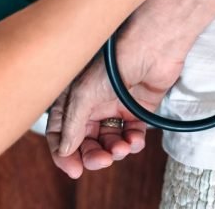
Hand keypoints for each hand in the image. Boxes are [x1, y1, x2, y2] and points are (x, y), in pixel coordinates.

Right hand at [46, 35, 181, 177]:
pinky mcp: (138, 107)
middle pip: (87, 141)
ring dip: (114, 151)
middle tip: (102, 161)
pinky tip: (135, 141)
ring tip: (122, 149)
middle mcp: (93, 103)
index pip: (62, 133)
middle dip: (93, 155)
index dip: (65, 153)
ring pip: (110, 140)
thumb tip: (66, 150)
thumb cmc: (115, 57)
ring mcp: (116, 105)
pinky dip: (133, 142)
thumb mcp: (84, 92)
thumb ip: (73, 123)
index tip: (75, 169)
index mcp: (74, 97)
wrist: (152, 43)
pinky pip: (132, 134)